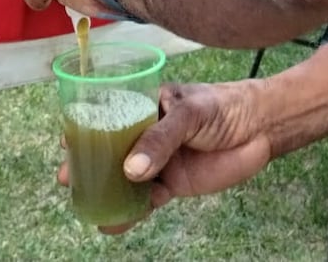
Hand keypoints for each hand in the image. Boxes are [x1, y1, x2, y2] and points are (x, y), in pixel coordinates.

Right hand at [58, 80, 274, 234]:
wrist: (261, 127)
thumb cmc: (224, 106)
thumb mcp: (190, 113)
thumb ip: (161, 139)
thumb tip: (131, 170)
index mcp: (146, 104)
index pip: (110, 114)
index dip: (86, 127)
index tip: (66, 140)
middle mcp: (147, 133)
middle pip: (110, 149)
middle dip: (87, 164)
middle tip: (67, 178)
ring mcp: (159, 160)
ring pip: (124, 178)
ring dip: (106, 191)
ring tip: (87, 206)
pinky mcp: (173, 183)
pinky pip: (145, 199)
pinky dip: (130, 212)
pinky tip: (115, 222)